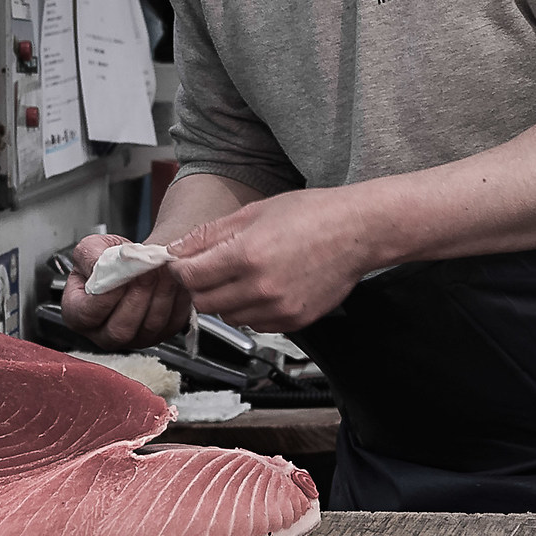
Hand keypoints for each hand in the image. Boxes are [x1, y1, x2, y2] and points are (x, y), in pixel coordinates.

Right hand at [59, 231, 192, 349]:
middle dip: (138, 295)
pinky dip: (176, 298)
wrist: (133, 263)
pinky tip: (173, 279)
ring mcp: (134, 338)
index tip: (122, 274)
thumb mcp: (90, 249)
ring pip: (150, 326)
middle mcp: (104, 334)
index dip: (107, 295)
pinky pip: (172, 322)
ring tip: (162, 270)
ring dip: (160, 294)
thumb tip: (101, 265)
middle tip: (147, 271)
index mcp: (78, 315)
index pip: (89, 314)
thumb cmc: (106, 261)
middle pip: (121, 329)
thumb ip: (90, 256)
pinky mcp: (161, 334)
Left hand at [166, 189, 379, 331]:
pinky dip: (251, 310)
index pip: (190, 276)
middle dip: (201, 285)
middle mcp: (261, 287)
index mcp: (246, 255)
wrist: (358, 231)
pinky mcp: (294, 321)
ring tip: (245, 276)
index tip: (186, 262)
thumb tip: (177, 248)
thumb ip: (210, 234)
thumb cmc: (314, 215)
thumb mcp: (255, 212)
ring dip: (226, 299)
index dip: (182, 268)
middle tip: (214, 269)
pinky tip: (265, 288)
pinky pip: (255, 324)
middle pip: (204, 302)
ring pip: (228, 316)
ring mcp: (279, 308)